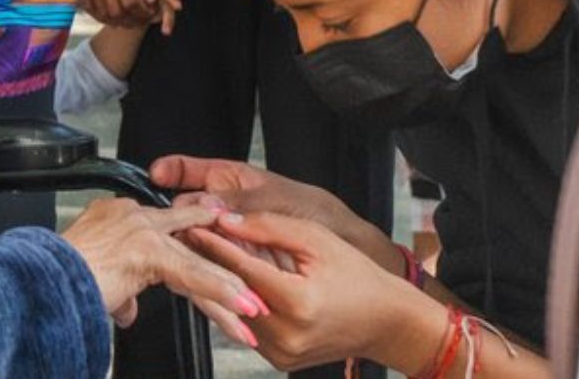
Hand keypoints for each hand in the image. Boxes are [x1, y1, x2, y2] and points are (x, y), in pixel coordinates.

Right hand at [58, 196, 264, 342]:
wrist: (41, 281)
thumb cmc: (56, 280)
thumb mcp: (96, 282)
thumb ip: (121, 293)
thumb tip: (129, 309)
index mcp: (123, 220)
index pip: (171, 238)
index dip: (198, 261)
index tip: (219, 273)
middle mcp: (136, 218)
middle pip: (191, 247)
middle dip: (224, 269)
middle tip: (250, 289)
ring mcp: (143, 231)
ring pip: (197, 261)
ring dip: (229, 288)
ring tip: (254, 309)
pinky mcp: (148, 251)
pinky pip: (192, 274)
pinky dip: (219, 292)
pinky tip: (240, 308)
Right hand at [75, 0, 163, 27]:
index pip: (131, 1)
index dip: (142, 11)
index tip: (149, 11)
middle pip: (116, 10)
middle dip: (131, 18)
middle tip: (140, 18)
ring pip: (101, 11)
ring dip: (116, 19)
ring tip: (127, 19)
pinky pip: (88, 5)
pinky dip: (99, 14)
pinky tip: (109, 14)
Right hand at [148, 156, 394, 266]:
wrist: (347, 254)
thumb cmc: (322, 216)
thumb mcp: (282, 201)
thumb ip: (243, 203)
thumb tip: (207, 203)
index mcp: (232, 181)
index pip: (190, 170)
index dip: (170, 171)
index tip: (155, 175)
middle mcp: (224, 210)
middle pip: (184, 213)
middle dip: (174, 223)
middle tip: (170, 231)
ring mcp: (226, 239)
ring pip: (194, 244)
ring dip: (189, 253)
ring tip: (185, 260)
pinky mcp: (232, 268)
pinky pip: (211, 270)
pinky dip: (207, 278)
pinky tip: (206, 284)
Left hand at [183, 211, 438, 372]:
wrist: (386, 322)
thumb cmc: (358, 278)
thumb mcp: (317, 239)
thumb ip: (269, 227)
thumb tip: (228, 218)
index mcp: (298, 302)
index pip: (242, 268)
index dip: (215, 243)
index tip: (193, 225)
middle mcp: (287, 333)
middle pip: (233, 292)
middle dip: (212, 262)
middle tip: (191, 237)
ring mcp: (282, 352)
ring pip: (236, 311)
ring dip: (223, 284)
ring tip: (209, 257)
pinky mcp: (279, 360)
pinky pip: (249, 327)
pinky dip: (240, 304)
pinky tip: (234, 283)